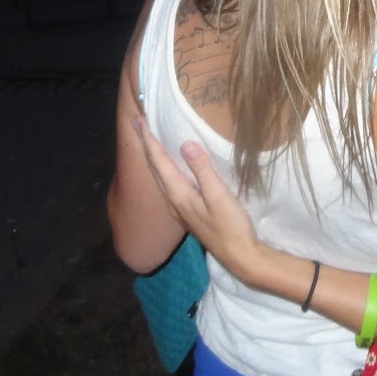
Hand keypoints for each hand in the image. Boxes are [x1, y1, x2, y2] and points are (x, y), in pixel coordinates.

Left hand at [134, 117, 268, 285]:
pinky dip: (164, 169)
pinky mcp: (187, 212)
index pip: (158, 162)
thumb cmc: (231, 226)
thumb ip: (202, 170)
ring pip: (160, 177)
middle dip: (146, 145)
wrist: (238, 256)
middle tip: (138, 124)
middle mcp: (173, 201)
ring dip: (153, 157)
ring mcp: (179, 209)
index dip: (149, 140)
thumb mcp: (219, 195)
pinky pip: (168, 184)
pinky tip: (170, 168)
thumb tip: (186, 144)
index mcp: (178, 194)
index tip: (140, 120)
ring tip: (149, 141)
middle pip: (154, 168)